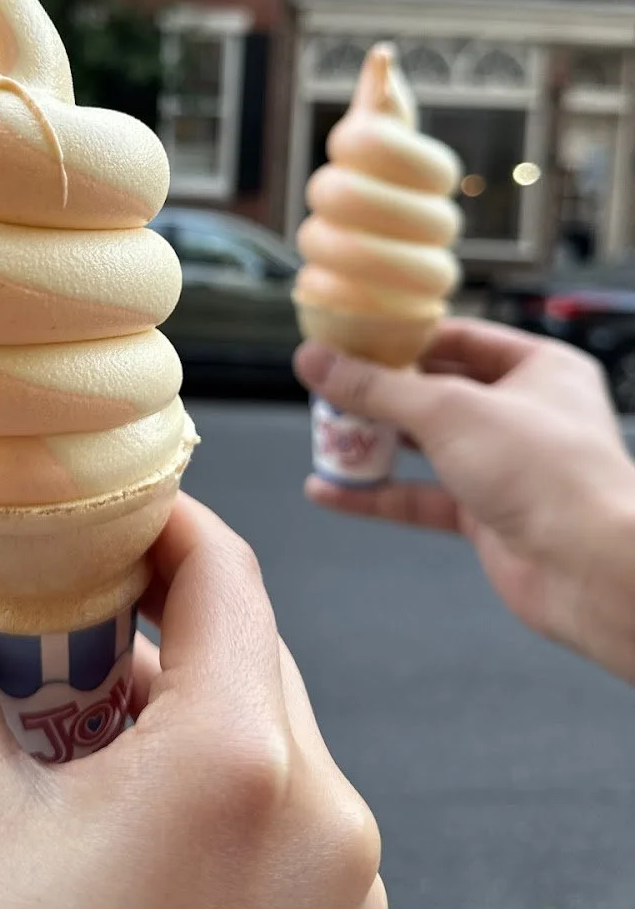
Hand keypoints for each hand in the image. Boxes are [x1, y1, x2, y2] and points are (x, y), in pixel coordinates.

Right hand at [0, 496, 385, 908]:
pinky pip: (291, 800)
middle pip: (247, 643)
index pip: (224, 570)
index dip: (157, 523)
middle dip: (155, 619)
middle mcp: (326, 820)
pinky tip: (138, 805)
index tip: (102, 518)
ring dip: (184, 700)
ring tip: (87, 729)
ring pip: (270, 722)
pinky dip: (223, 773)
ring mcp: (350, 885)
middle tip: (68, 625)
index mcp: (240, 768)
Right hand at [295, 320, 634, 682]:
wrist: (590, 569)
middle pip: (435, 394)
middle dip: (380, 395)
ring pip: (425, 448)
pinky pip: (421, 498)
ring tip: (326, 437)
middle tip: (329, 387)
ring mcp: (506, 468)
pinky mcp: (488, 516)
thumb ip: (375, 388)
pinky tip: (335, 491)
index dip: (404, 340)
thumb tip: (319, 362)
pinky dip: (377, 495)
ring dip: (374, 446)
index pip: (459, 339)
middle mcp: (525, 415)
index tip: (353, 340)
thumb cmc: (555, 477)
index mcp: (539, 369)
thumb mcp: (447, 411)